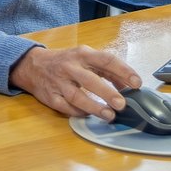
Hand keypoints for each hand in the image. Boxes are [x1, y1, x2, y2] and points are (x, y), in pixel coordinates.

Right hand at [9, 44, 140, 120]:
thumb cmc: (66, 62)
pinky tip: (89, 115)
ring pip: (77, 97)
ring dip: (94, 107)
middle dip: (107, 92)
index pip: (106, 60)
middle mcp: (70, 67)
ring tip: (109, 115)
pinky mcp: (51, 96)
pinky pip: (66, 107)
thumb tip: (128, 85)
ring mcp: (59, 82)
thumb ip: (106, 70)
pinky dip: (79, 112)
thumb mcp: (86, 58)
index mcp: (82, 54)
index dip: (123, 71)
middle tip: (122, 104)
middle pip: (89, 80)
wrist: (33, 65)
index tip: (137, 82)